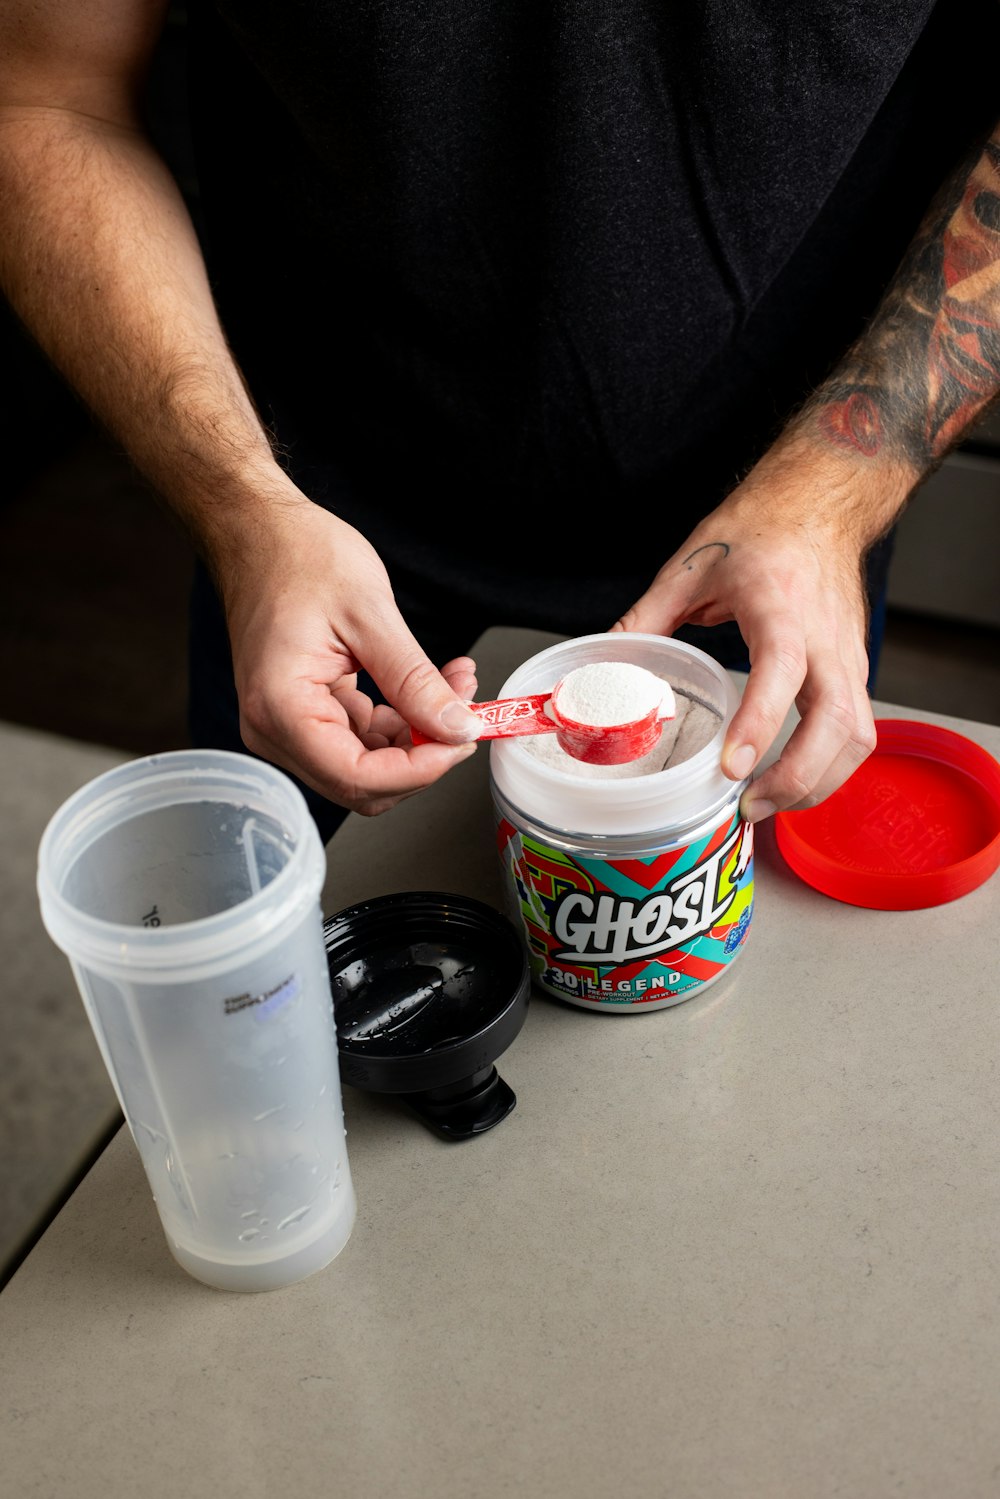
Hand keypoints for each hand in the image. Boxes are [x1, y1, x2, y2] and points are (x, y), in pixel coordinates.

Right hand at [208, 488, 482, 815]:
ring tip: (453, 685)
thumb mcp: (370, 615)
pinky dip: (398, 723)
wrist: (258, 531)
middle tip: (466, 711)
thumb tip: (457, 728)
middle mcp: (274, 729)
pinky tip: (426, 687)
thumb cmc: (296, 556)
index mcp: (281, 708)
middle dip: (422, 755)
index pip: (357, 778)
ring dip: (416, 739)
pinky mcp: (302, 713)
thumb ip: (415, 682)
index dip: (419, 770)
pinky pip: (358, 741)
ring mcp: (286, 725)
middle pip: (362, 784)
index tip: (461, 739)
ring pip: (366, 767)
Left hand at [611, 440, 902, 820]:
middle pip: (838, 724)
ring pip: (858, 737)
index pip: (780, 672)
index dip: (759, 724)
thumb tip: (606, 661)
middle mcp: (825, 639)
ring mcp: (849, 657)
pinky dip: (830, 767)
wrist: (819, 503)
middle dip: (799, 777)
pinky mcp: (855, 671)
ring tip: (766, 805)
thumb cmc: (761, 528)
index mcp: (780, 606)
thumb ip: (646, 617)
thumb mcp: (690, 566)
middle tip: (748, 806)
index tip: (732, 767)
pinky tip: (791, 782)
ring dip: (820, 782)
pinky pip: (856, 732)